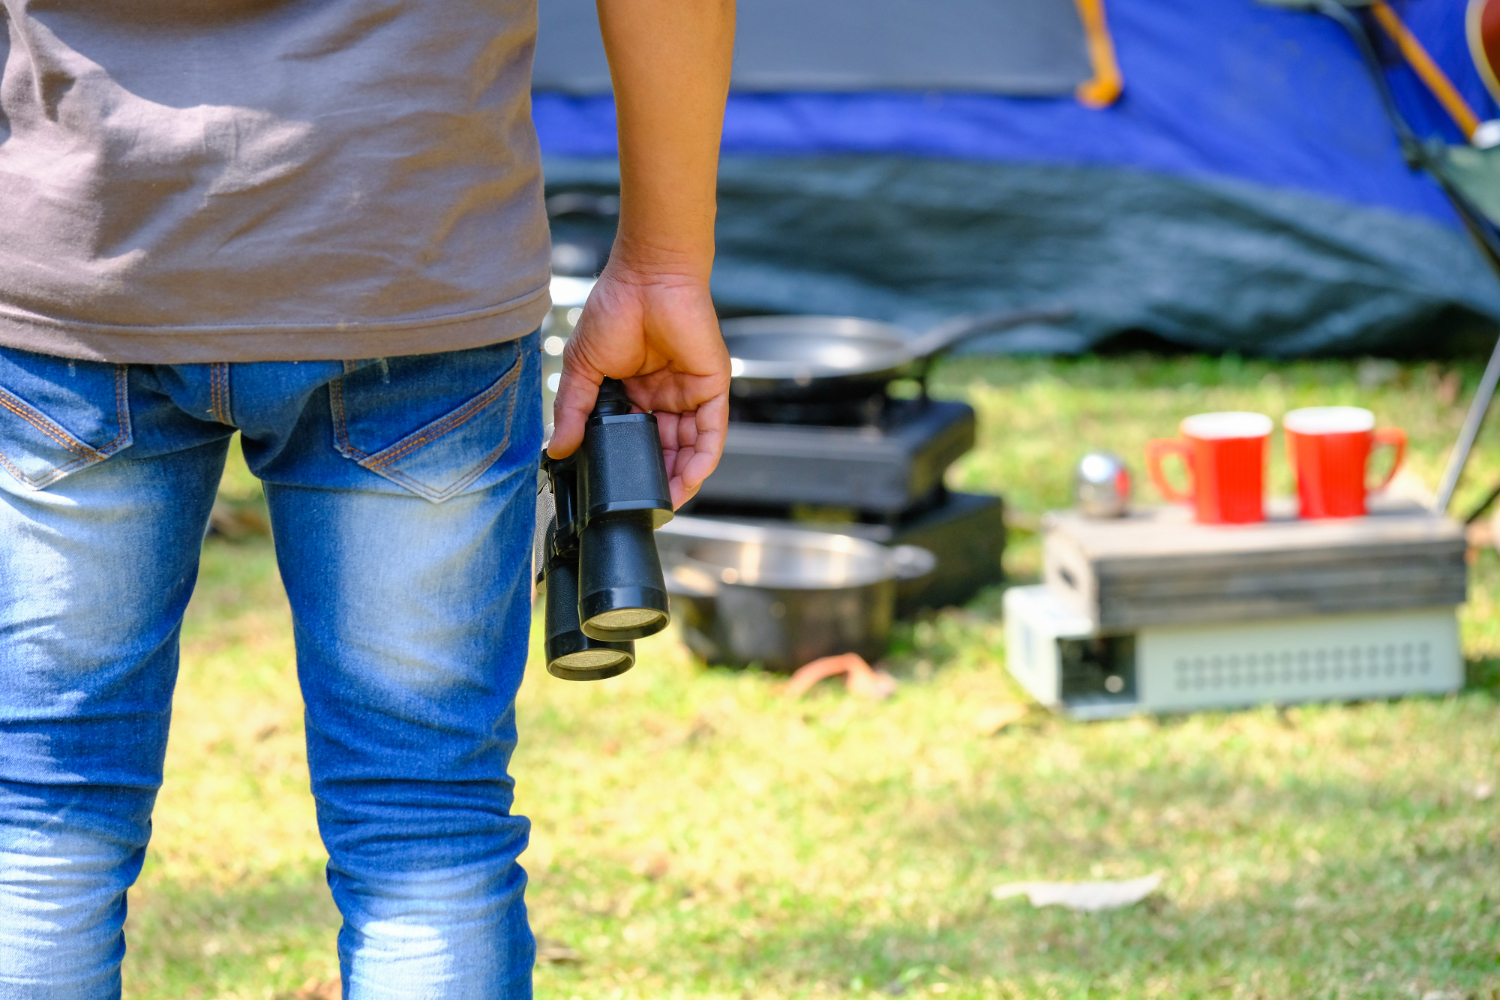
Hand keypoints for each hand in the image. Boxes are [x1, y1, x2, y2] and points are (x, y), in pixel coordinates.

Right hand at [547, 255, 729, 507]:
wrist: (648, 276)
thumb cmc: (615, 308)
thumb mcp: (583, 366)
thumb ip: (574, 409)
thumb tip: (557, 448)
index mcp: (635, 392)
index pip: (636, 439)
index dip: (631, 466)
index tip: (619, 493)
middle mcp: (665, 396)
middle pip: (666, 449)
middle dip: (659, 480)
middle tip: (647, 507)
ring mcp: (689, 393)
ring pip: (690, 447)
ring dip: (681, 478)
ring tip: (667, 502)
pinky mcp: (712, 387)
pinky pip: (711, 432)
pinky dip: (701, 459)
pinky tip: (688, 480)